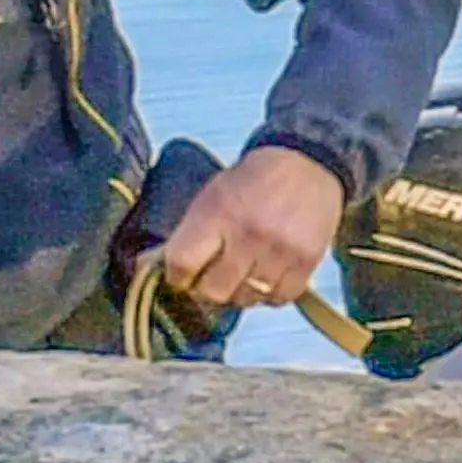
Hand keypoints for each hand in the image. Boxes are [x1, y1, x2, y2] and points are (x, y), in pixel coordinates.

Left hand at [157, 143, 347, 309]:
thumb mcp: (211, 197)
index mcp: (217, 213)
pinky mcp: (307, 261)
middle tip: (213, 277)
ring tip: (244, 273)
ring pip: (247, 299)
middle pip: (213, 292)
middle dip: (207, 289)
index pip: (181, 266)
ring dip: (240, 292)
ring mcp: (280, 250)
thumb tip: (154, 268)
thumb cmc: (252, 182)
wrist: (306, 163)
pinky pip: (279, 299)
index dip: (178, 276)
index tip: (183, 274)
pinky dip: (270, 294)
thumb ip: (188, 234)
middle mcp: (249, 234)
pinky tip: (268, 276)